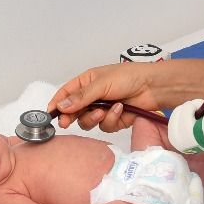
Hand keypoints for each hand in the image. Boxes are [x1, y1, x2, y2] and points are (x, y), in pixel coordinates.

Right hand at [48, 63, 163, 132]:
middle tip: (67, 122)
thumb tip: (60, 106)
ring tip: (105, 110)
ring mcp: (104, 108)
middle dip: (72, 117)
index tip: (50, 115)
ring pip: (89, 122)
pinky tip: (121, 110)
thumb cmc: (128, 77)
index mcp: (87, 82)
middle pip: (74, 112)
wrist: (153, 87)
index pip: (65, 94)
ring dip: (95, 118)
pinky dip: (112, 119)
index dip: (56, 104)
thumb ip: (81, 97)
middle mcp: (93, 96)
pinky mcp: (115, 119)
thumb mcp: (101, 84)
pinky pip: (106, 126)